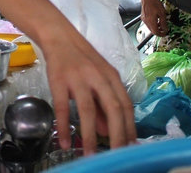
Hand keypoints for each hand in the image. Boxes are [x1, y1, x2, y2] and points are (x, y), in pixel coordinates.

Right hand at [41, 30, 136, 154]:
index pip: (126, 105)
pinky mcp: (59, 81)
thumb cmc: (81, 60)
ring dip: (90, 135)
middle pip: (113, 108)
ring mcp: (78, 78)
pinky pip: (62, 107)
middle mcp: (98, 77)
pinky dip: (65, 126)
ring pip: (88, 110)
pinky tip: (65, 142)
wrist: (60, 37)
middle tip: (116, 154)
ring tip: (90, 155)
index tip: (131, 147)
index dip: (129, 127)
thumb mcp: (97, 79)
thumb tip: (107, 131)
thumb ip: (103, 104)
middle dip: (117, 134)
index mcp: (111, 77)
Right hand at [139, 0, 166, 35]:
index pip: (155, 32)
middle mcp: (146, 22)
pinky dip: (152, 24)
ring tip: (160, 24)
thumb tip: (165, 29)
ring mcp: (143, 19)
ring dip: (155, 28)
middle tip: (164, 29)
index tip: (165, 33)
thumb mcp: (162, 13)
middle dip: (158, 31)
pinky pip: (148, 23)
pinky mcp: (142, 17)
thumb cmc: (155, 4)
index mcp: (151, 21)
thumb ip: (163, 22)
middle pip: (152, 31)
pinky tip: (156, 20)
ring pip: (150, 27)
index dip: (161, 34)